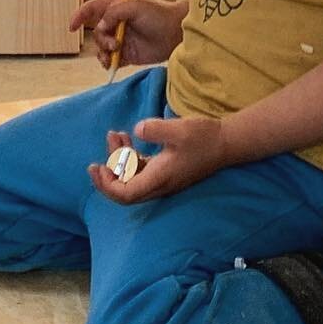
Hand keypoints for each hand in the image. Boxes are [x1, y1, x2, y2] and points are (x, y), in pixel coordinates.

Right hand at [69, 0, 185, 68]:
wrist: (176, 33)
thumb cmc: (159, 14)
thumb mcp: (135, 6)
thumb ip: (114, 12)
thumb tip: (100, 26)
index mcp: (117, 7)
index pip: (92, 9)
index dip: (79, 16)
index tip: (72, 27)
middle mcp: (117, 24)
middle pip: (96, 32)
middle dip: (101, 39)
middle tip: (115, 43)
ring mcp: (122, 39)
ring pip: (101, 48)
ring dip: (103, 52)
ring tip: (116, 53)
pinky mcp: (128, 54)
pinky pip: (110, 60)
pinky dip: (108, 62)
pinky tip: (114, 63)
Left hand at [88, 118, 229, 204]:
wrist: (225, 142)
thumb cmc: (203, 137)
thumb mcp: (178, 130)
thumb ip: (155, 129)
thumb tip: (136, 130)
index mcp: (159, 178)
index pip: (125, 194)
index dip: (107, 185)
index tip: (97, 167)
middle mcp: (159, 183)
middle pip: (125, 188)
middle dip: (109, 171)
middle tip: (103, 147)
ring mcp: (162, 177)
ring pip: (132, 176)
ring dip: (120, 158)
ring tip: (115, 134)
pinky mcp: (166, 169)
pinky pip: (141, 168)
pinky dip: (131, 156)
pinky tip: (127, 138)